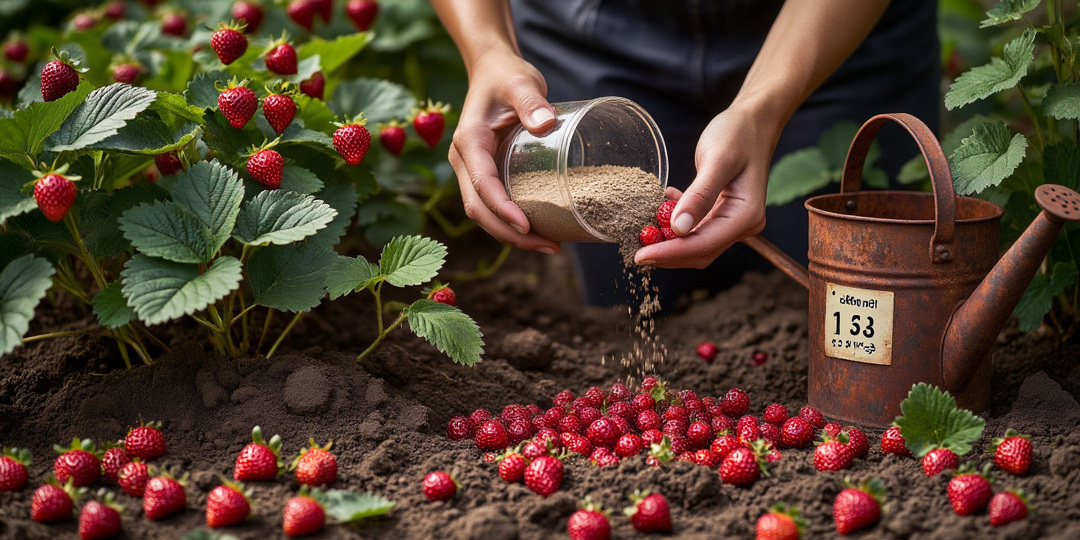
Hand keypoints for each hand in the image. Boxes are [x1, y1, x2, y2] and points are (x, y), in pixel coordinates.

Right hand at [448, 50, 560, 252]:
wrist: (491, 70)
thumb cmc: (506, 75)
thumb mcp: (521, 83)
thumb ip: (532, 101)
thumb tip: (546, 124)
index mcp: (469, 142)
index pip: (483, 185)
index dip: (503, 210)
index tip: (527, 227)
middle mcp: (464, 160)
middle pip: (479, 210)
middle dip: (510, 234)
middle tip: (549, 246)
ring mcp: (471, 170)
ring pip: (484, 213)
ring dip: (511, 235)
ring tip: (549, 245)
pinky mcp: (483, 173)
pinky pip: (493, 205)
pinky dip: (511, 222)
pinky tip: (539, 230)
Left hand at [634, 103, 776, 267]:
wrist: (752, 121)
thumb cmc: (738, 135)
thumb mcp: (717, 160)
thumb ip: (699, 196)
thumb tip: (678, 229)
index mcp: (745, 215)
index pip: (703, 245)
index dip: (670, 254)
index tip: (641, 256)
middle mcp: (742, 224)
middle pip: (700, 251)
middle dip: (667, 254)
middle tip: (635, 252)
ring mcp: (732, 220)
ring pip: (695, 243)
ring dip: (669, 242)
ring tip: (642, 232)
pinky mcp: (720, 213)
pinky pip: (695, 228)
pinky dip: (674, 225)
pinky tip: (661, 208)